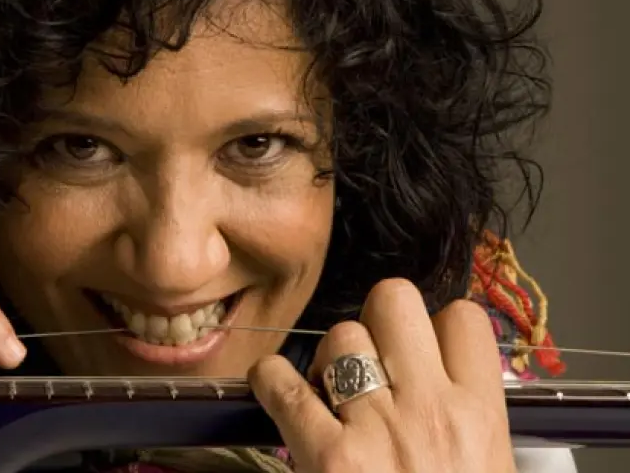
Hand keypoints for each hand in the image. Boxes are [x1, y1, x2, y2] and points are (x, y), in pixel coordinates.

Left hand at [249, 279, 514, 472]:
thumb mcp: (486, 472)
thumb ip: (465, 423)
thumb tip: (435, 380)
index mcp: (480, 418)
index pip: (464, 320)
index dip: (437, 325)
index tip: (422, 344)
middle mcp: (429, 410)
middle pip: (395, 301)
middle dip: (377, 318)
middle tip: (371, 354)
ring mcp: (375, 427)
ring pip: (340, 334)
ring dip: (328, 356)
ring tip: (330, 391)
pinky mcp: (325, 455)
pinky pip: (283, 383)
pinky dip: (271, 381)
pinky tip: (275, 392)